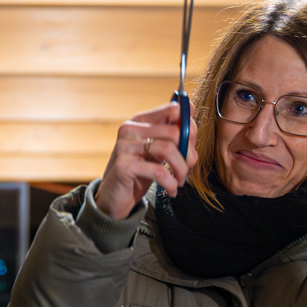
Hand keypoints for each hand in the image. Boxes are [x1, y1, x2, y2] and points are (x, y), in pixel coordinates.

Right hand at [92, 101, 197, 220]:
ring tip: (180, 180)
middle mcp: (131, 129)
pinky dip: (170, 183)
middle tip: (189, 167)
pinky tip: (171, 190)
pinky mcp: (124, 166)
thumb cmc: (139, 172)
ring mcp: (125, 146)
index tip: (192, 145)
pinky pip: (158, 172)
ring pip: (169, 150)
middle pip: (174, 131)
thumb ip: (171, 134)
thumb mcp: (156, 150)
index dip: (190, 126)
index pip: (173, 109)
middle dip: (188, 153)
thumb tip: (191, 110)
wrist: (114, 197)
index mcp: (140, 120)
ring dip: (182, 169)